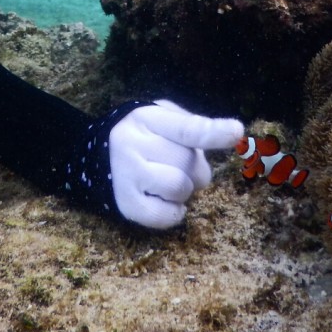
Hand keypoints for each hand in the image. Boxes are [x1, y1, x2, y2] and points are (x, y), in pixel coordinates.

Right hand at [108, 100, 242, 228]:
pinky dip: (175, 212)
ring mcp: (126, 176)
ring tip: (171, 182)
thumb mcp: (160, 116)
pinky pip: (164, 216)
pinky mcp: (125, 204)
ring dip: (185, 189)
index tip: (236, 132)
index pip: (185, 127)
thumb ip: (190, 123)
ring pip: (179, 188)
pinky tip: (169, 202)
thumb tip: (230, 134)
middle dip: (196, 168)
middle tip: (181, 165)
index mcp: (146, 118)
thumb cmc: (142, 134)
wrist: (95, 155)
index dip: (213, 131)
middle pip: (188, 161)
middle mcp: (132, 144)